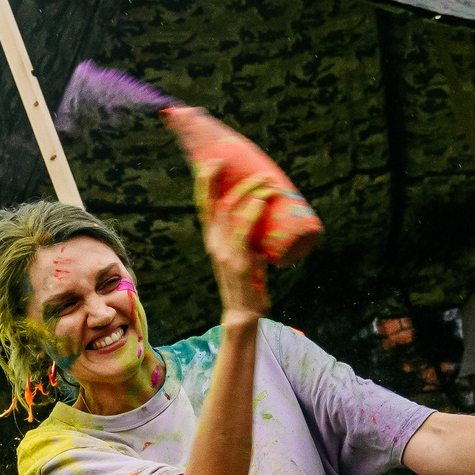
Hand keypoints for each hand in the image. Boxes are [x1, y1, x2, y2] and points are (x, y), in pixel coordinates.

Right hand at [199, 181, 269, 319]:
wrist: (243, 313)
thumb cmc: (248, 282)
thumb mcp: (246, 252)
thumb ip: (251, 236)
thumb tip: (267, 216)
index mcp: (213, 238)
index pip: (205, 204)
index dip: (206, 181)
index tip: (215, 160)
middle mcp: (214, 242)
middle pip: (216, 202)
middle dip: (232, 180)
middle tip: (258, 171)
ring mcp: (224, 252)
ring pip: (231, 211)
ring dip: (251, 192)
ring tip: (269, 183)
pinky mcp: (238, 262)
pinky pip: (243, 231)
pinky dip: (252, 212)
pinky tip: (262, 201)